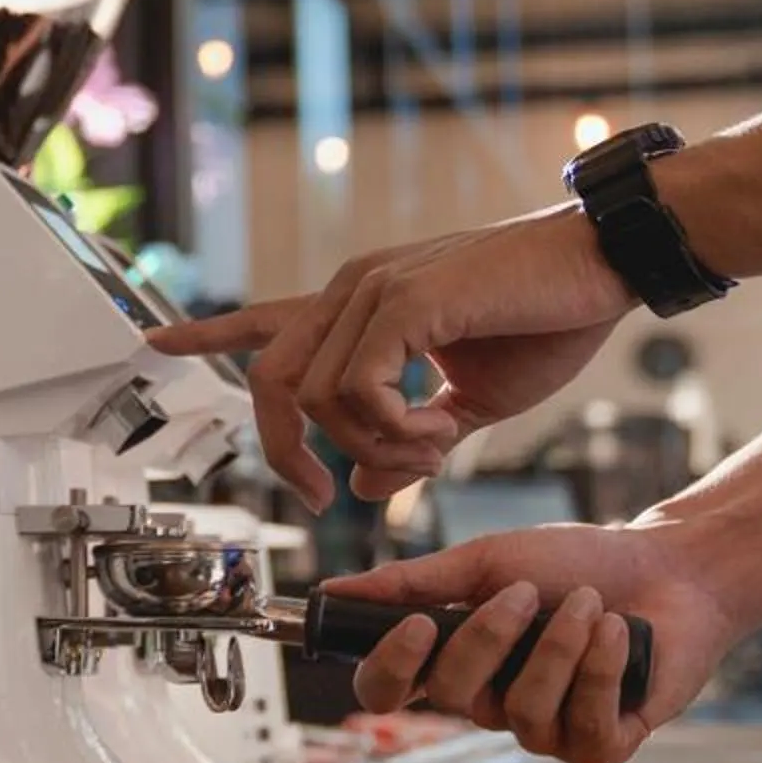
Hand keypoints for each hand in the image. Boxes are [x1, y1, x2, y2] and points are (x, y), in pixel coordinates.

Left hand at [147, 207, 632, 509]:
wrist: (608, 267)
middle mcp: (353, 291)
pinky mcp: (406, 300)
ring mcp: (374, 290)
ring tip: (431, 447)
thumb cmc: (548, 322)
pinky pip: (358, 387)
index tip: (152, 341)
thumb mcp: (471, 403)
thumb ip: (412, 441)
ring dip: (369, 445)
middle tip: (319, 496)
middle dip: (284, 451)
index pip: (263, 319)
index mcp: (361, 307)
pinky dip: (390, 428)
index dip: (206, 334)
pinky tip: (438, 430)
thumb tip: (362, 482)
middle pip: (271, 382)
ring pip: (316, 397)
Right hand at [324, 520, 747, 762]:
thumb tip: (335, 590)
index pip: (386, 690)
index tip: (418, 624)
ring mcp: (544, 731)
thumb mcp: (487, 561)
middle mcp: (489, 703)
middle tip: (526, 593)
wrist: (670, 571)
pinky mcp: (599, 747)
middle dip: (491, 638)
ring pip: (523, 711)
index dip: (391, 668)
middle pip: (454, 695)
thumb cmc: (576, 563)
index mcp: (453, 660)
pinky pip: (583, 726)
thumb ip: (413, 582)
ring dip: (560, 647)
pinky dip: (602, 670)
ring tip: (593, 605)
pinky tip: (620, 634)